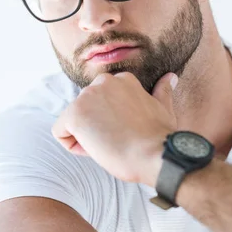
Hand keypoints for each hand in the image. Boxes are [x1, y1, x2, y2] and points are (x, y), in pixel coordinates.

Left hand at [52, 71, 178, 186]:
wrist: (155, 154)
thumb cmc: (160, 136)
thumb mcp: (162, 108)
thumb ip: (162, 91)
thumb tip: (170, 77)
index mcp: (123, 80)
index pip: (103, 102)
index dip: (113, 121)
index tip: (128, 132)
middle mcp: (103, 82)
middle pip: (87, 110)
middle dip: (98, 127)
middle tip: (119, 140)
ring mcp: (87, 96)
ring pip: (74, 122)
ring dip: (88, 137)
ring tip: (111, 145)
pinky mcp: (75, 114)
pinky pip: (61, 133)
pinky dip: (75, 147)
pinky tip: (98, 149)